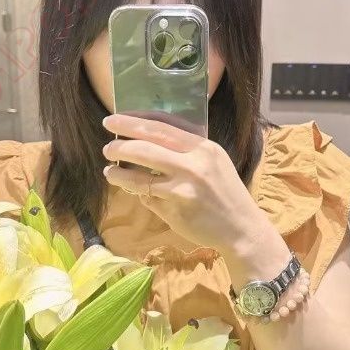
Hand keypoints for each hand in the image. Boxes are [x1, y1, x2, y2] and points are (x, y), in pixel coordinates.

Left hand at [101, 115, 288, 278]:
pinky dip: (139, 195)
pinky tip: (135, 192)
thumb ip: (185, 150)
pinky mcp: (175, 211)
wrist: (242, 229)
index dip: (131, 123)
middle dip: (119, 147)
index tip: (111, 120)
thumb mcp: (213, 162)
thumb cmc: (226, 193)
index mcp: (202, 148)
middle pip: (145, 149)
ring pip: (139, 178)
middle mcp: (193, 165)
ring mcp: (183, 190)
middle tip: (107, 148)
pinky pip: (148, 199)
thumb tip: (146, 140)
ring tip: (110, 172)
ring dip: (119, 175)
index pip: (160, 129)